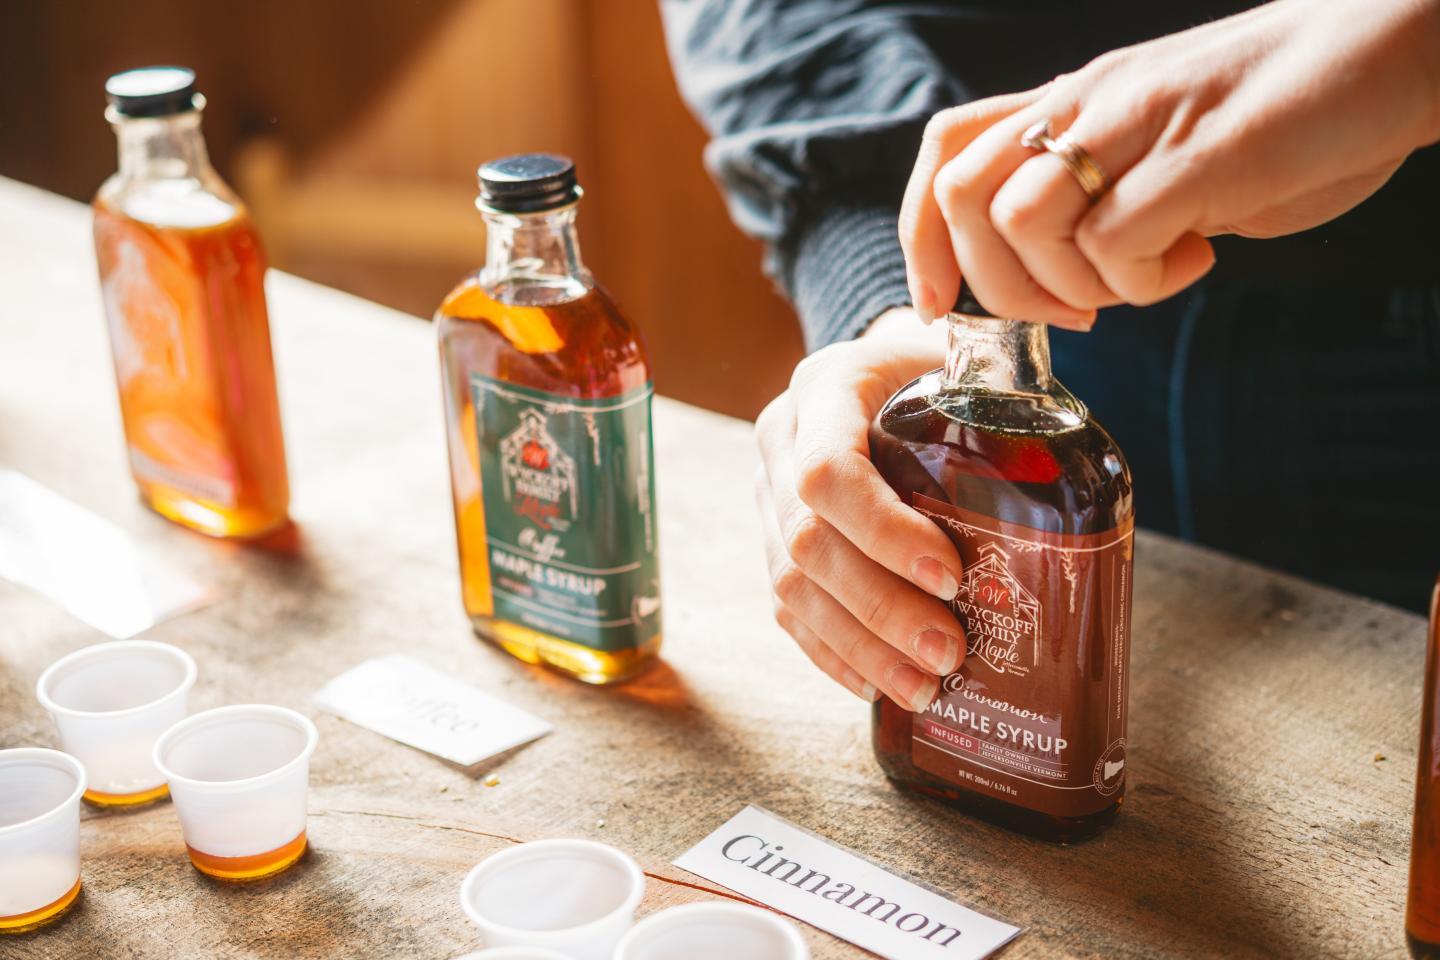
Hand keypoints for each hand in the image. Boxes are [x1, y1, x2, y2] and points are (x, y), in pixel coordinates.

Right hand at [755, 308, 962, 710]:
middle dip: (881, 607)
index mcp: (825, 388)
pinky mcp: (771, 541)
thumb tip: (1066, 457)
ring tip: (923, 686)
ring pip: (792, 586)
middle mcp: (781, 442)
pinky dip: (834, 653)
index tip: (951, 574)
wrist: (880, 369)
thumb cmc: (935, 368)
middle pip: (808, 541)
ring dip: (860, 645)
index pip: (829, 470)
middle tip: (949, 651)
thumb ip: (1000, 387)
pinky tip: (879, 685)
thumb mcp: (961, 356)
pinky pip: (788, 610)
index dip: (883, 531)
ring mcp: (768, 496)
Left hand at [899, 0, 1439, 326]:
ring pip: (1023, 220)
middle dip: (999, 285)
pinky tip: (1198, 253)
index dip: (921, 236)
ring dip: (1073, 283)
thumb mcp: (1158, 150)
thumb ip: (1098, 194)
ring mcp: (1138, 124)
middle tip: (1077, 311)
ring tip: (1146, 275)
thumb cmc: (1278, 116)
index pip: (946, 150)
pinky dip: (1146, 281)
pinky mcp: (1198, 155)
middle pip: (963, 196)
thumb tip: (1052, 279)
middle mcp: (1088, 103)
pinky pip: (1115, 243)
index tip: (938, 304)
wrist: (1387, 57)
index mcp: (1072, 102)